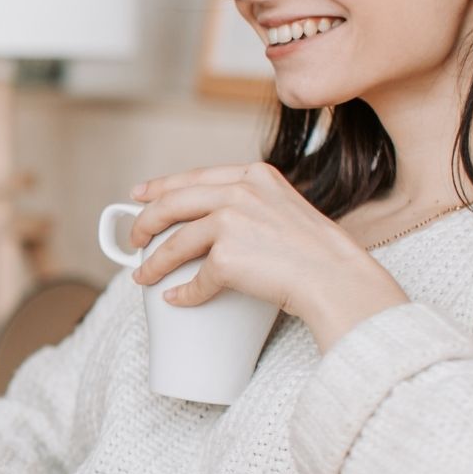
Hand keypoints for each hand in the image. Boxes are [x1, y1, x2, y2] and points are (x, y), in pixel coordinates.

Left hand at [129, 162, 407, 350]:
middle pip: (173, 203)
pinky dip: (184, 293)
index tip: (139, 195)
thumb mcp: (285, 208)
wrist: (338, 279)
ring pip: (176, 242)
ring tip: (142, 276)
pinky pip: (196, 279)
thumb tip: (212, 222)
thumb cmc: (318, 253)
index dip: (161, 186)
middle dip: (145, 222)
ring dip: (153, 262)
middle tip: (134, 239)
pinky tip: (177, 299)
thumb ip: (252, 205)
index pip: (195, 176)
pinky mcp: (228, 256)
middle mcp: (240, 191)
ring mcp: (232, 221)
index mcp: (254, 175)